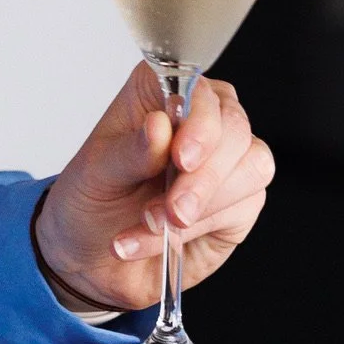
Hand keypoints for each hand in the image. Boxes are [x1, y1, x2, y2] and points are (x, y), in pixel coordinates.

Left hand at [35, 63, 275, 313]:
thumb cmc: (92, 198)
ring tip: (153, 225)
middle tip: (170, 211)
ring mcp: (226, 159)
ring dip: (202, 206)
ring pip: (251, 167)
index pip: (198, 88)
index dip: (199, 121)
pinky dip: (198, 230)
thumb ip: (130, 152)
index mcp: (161, 93)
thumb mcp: (97, 174)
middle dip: (203, 178)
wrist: (92, 254)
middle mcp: (201, 118)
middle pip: (234, 128)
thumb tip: (159, 126)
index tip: (181, 158)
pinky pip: (245, 207)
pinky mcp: (240, 200)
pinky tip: (164, 241)